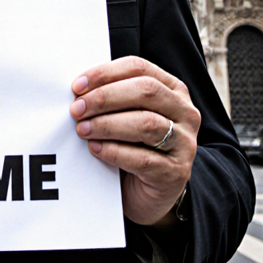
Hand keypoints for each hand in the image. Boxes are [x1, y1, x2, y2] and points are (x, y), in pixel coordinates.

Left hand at [70, 55, 198, 226]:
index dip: (106, 73)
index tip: (77, 86)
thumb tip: (79, 90)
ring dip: (107, 124)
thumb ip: (113, 98)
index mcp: (173, 90)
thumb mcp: (126, 116)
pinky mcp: (176, 173)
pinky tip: (96, 149)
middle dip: (105, 97)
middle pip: (145, 91)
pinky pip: (143, 159)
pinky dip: (114, 151)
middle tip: (77, 109)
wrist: (147, 194)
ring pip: (145, 123)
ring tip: (83, 130)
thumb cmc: (133, 147)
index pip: (139, 68)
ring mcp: (184, 143)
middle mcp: (185, 113)